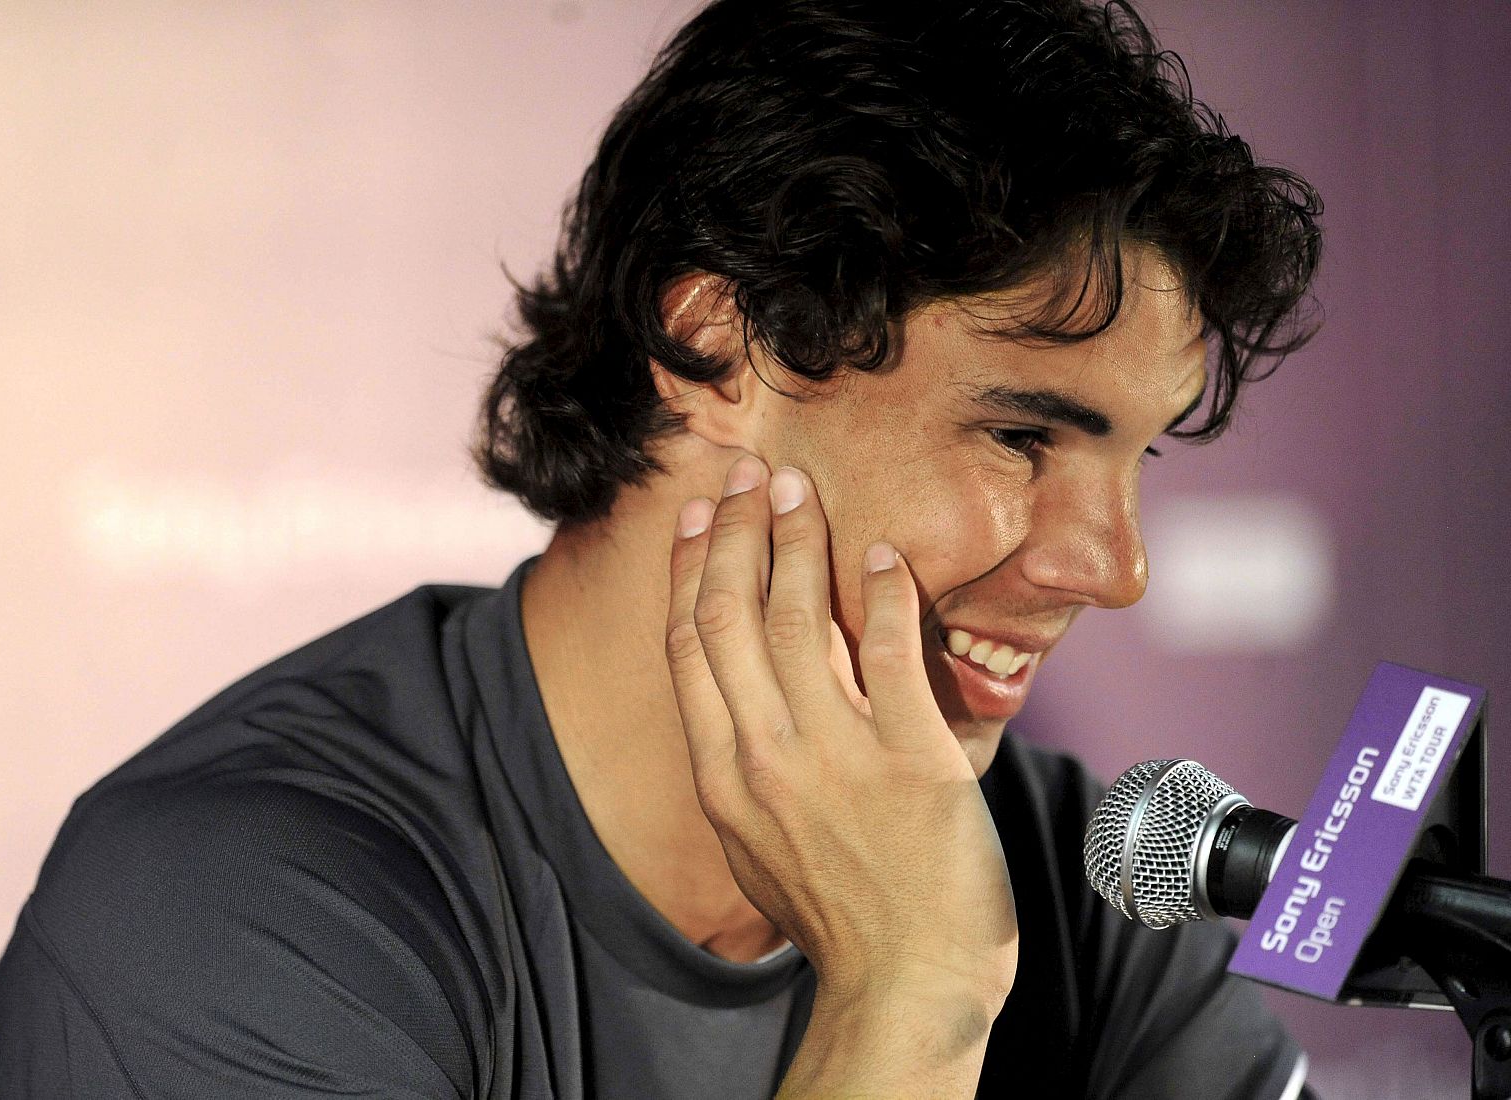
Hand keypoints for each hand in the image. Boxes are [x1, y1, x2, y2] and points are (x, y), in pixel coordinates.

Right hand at [664, 454, 1017, 1010]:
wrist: (908, 984)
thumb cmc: (837, 915)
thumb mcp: (756, 842)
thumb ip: (741, 763)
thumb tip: (738, 693)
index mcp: (722, 775)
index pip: (689, 645)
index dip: (688, 569)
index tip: (694, 516)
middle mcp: (765, 756)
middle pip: (730, 613)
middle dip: (734, 532)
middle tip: (747, 474)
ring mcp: (836, 755)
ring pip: (796, 618)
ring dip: (796, 543)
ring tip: (796, 492)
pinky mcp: (911, 759)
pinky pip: (886, 654)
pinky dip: (881, 595)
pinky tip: (881, 554)